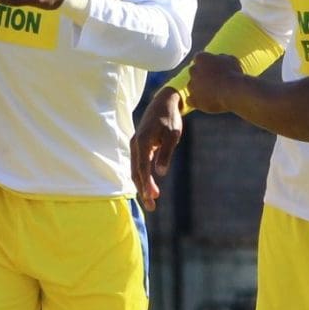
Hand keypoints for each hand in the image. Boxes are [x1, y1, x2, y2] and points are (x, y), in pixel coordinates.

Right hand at [130, 88, 185, 211]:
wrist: (165, 103)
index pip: (142, 167)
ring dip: (143, 185)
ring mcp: (136, 145)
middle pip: (136, 172)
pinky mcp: (141, 147)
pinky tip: (152, 188)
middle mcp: (136, 144)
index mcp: (143, 142)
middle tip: (152, 206)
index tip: (150, 197)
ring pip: (136, 170)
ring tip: (153, 201)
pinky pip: (139, 165)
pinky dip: (144, 177)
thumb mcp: (172, 135)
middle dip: (143, 190)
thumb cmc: (170, 118)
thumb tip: (160, 173)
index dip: (145, 184)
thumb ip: (166, 154)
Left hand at [186, 53, 243, 114]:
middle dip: (201, 75)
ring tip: (212, 93)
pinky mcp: (193, 100)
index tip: (212, 68)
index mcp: (201, 58)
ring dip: (199, 88)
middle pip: (194, 72)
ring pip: (192, 86)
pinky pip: (190, 100)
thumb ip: (221, 58)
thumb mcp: (230, 59)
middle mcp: (193, 70)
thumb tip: (219, 59)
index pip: (199, 59)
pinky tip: (205, 102)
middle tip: (212, 81)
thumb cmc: (233, 74)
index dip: (206, 64)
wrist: (233, 92)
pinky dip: (196, 101)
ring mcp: (192, 86)